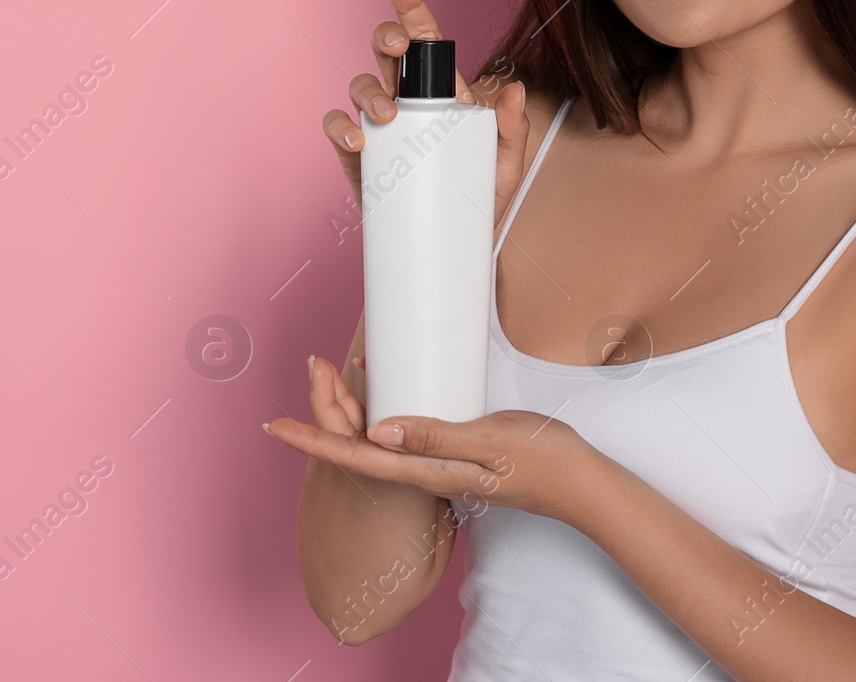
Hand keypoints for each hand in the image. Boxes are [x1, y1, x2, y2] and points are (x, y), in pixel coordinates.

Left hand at [266, 375, 598, 525]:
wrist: (579, 484)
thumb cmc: (541, 459)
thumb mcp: (489, 440)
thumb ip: (435, 436)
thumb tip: (379, 431)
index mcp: (427, 471)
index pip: (355, 456)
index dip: (312, 441)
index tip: (275, 426)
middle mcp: (425, 472)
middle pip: (360, 447)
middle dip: (326, 414)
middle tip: (307, 370)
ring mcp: (439, 467)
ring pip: (381, 441)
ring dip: (353, 411)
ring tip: (334, 375)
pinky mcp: (454, 457)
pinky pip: (406, 438)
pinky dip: (385, 414)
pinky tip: (385, 396)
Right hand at [322, 0, 531, 243]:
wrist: (454, 244)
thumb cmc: (479, 198)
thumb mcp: (505, 166)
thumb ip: (513, 129)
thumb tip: (514, 90)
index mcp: (442, 92)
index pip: (424, 40)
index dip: (410, 6)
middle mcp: (407, 101)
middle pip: (386, 54)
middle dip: (387, 39)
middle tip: (399, 49)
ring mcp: (381, 127)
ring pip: (361, 86)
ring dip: (369, 91)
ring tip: (387, 117)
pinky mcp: (359, 156)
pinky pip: (339, 127)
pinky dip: (341, 127)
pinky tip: (358, 139)